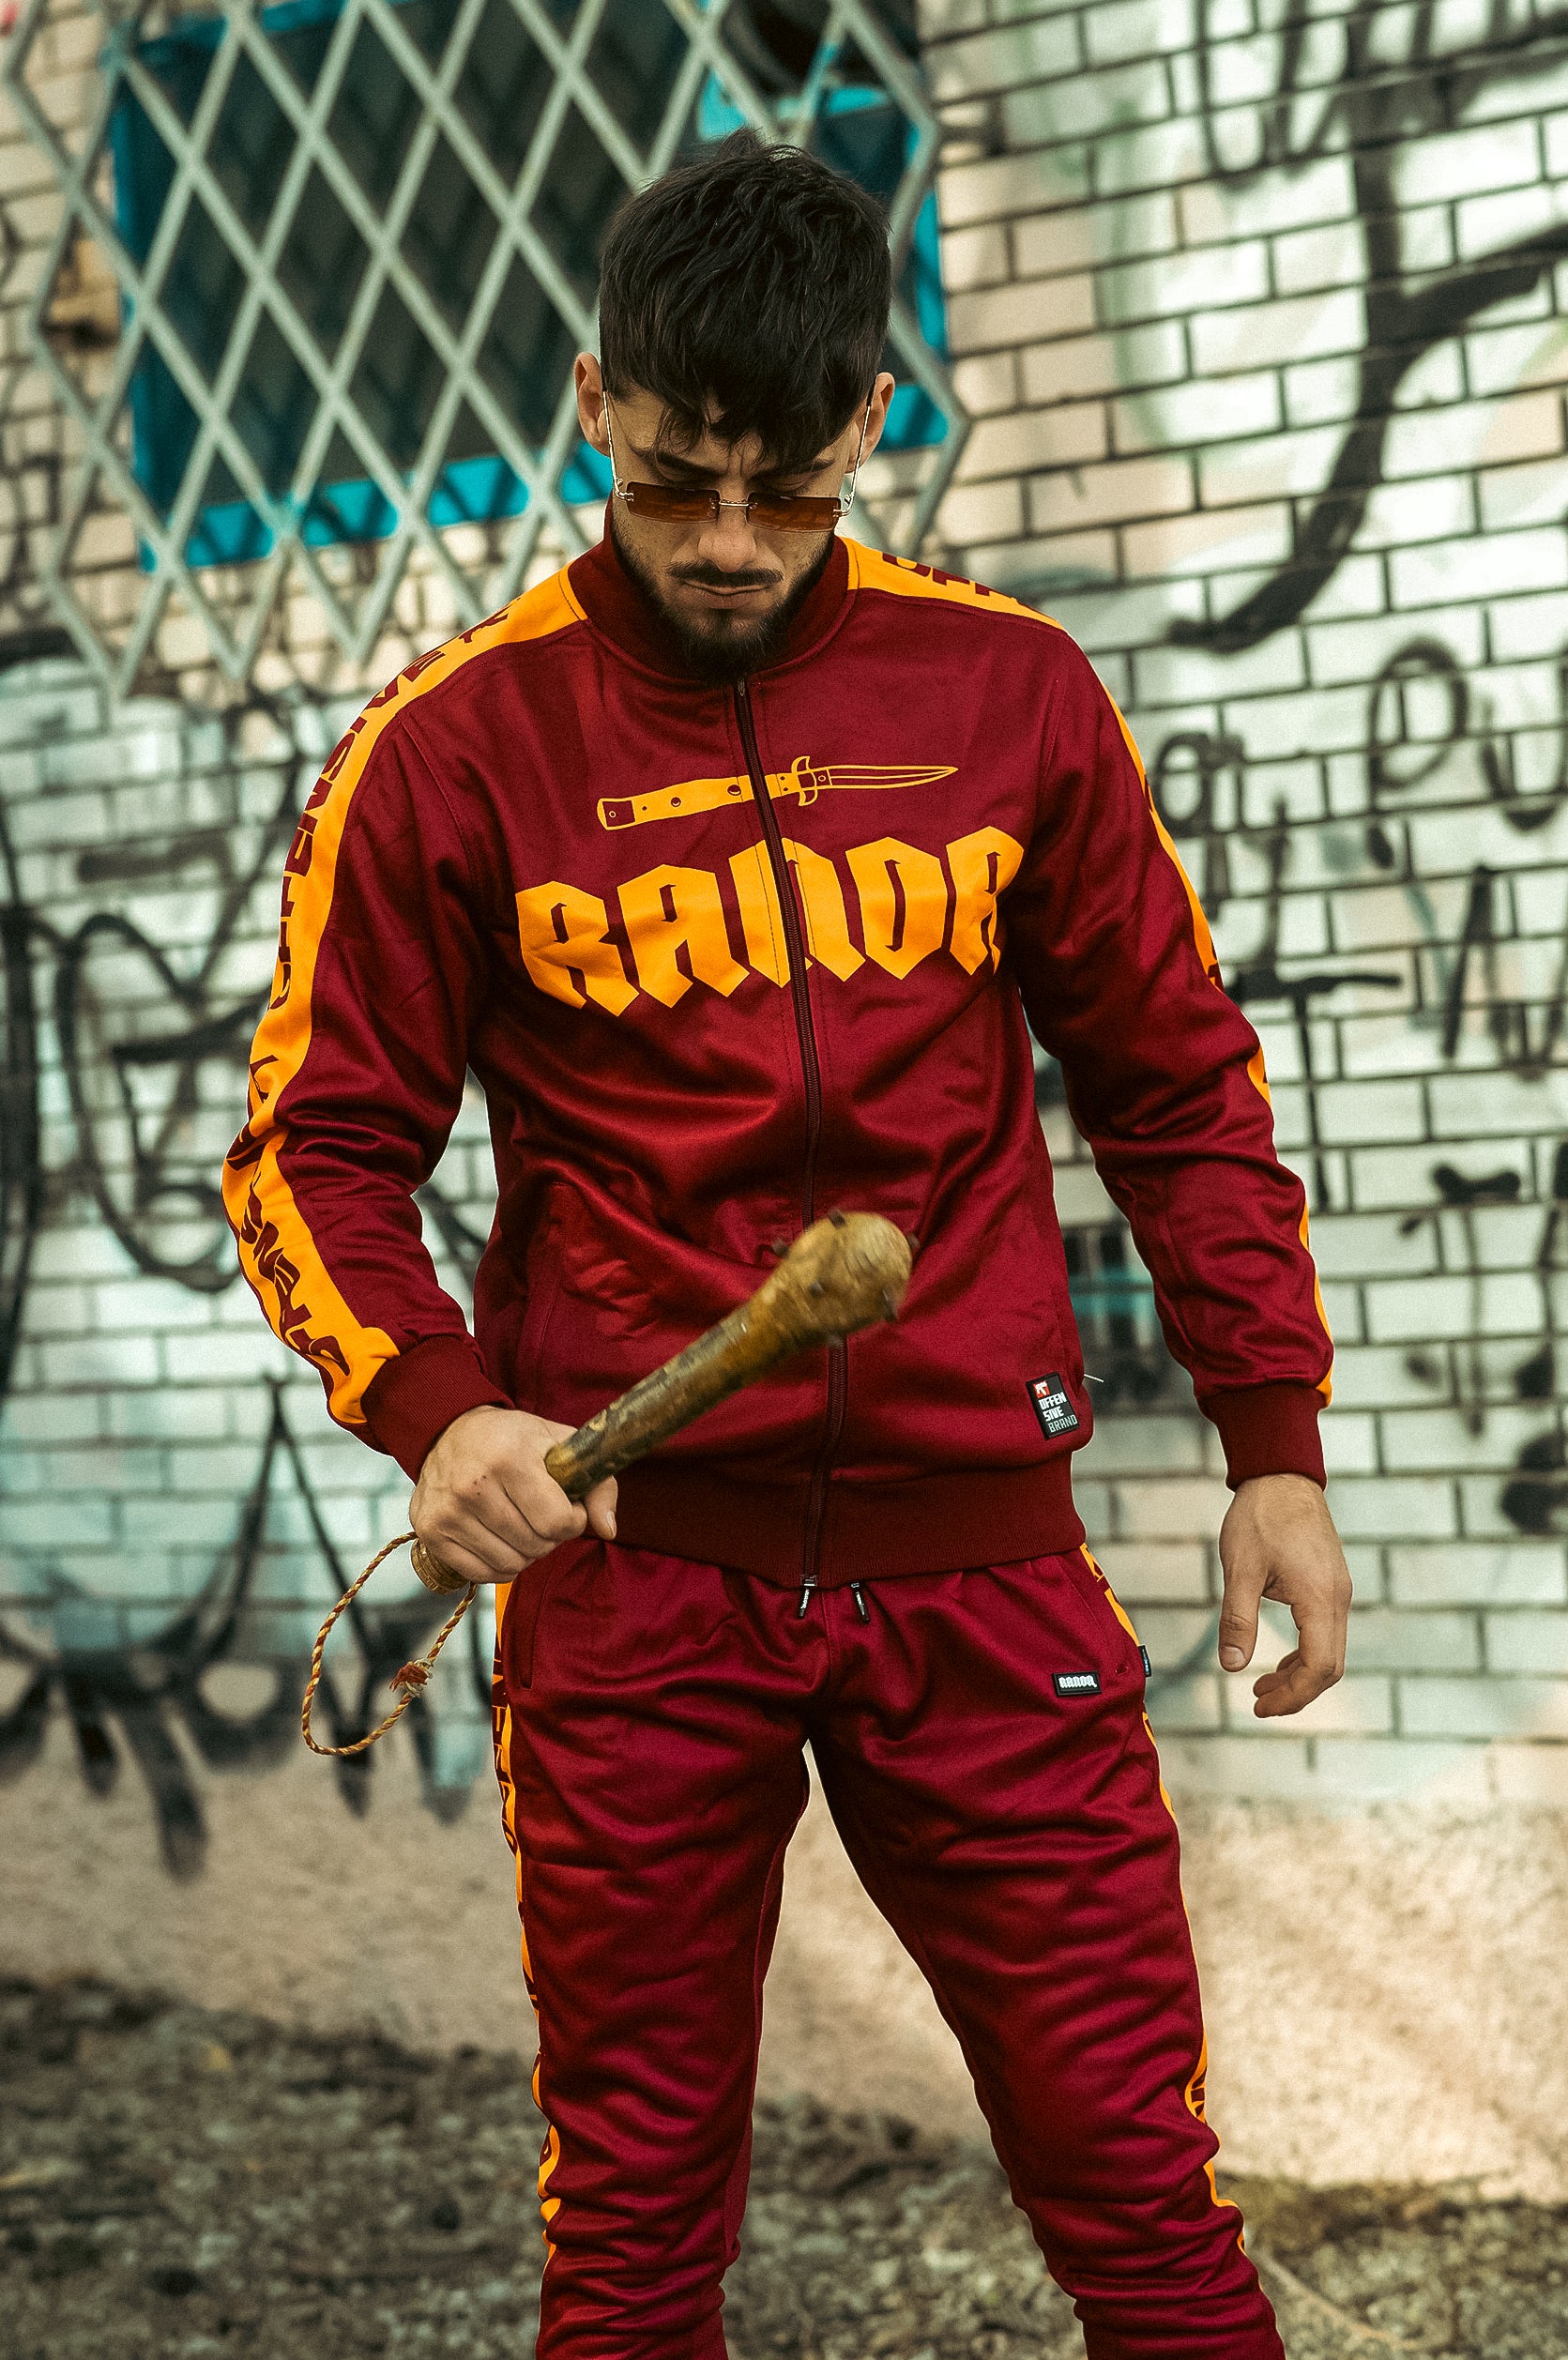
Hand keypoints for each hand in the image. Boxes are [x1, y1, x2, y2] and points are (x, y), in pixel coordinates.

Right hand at [410, 1405, 617, 1585]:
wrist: (449, 1430)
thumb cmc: (512, 1438)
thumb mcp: (560, 1443)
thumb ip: (597, 1484)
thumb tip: (608, 1529)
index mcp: (508, 1457)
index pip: (556, 1522)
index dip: (573, 1520)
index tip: (568, 1505)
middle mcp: (472, 1486)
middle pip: (535, 1546)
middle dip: (550, 1536)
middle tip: (543, 1513)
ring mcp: (446, 1511)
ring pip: (509, 1564)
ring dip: (525, 1552)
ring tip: (521, 1524)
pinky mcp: (430, 1532)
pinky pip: (480, 1574)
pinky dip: (500, 1565)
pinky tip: (500, 1539)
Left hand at [1217, 1473, 1350, 1717]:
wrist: (1282, 1476)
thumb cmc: (1260, 1517)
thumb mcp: (1240, 1568)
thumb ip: (1237, 1619)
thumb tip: (1231, 1666)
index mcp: (1319, 1598)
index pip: (1319, 1668)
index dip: (1293, 1697)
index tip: (1259, 1707)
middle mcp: (1338, 1599)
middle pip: (1330, 1667)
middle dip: (1296, 1693)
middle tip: (1257, 1704)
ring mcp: (1338, 1591)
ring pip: (1329, 1651)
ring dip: (1299, 1675)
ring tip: (1261, 1687)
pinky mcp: (1331, 1584)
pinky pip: (1326, 1632)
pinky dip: (1304, 1653)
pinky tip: (1279, 1659)